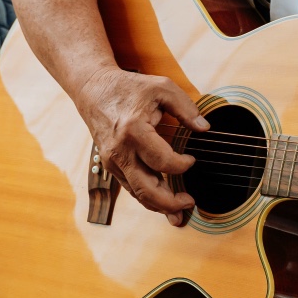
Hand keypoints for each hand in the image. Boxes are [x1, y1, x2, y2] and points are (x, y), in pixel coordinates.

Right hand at [74, 67, 209, 226]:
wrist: (93, 89)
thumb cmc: (129, 88)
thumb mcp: (162, 88)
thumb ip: (186, 107)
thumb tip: (204, 128)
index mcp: (134, 131)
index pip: (162, 161)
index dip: (182, 166)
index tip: (192, 160)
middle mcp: (120, 151)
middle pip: (146, 189)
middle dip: (170, 203)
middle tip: (189, 202)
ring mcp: (112, 161)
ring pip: (137, 193)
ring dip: (159, 205)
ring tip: (179, 210)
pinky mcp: (110, 165)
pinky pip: (130, 187)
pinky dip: (147, 196)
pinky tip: (163, 200)